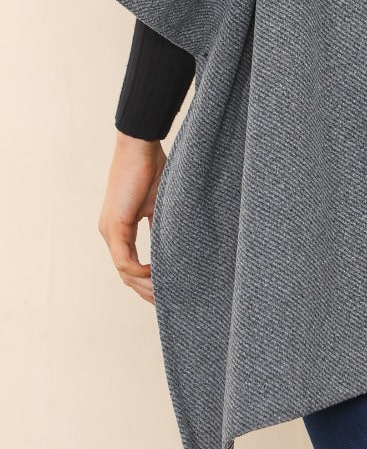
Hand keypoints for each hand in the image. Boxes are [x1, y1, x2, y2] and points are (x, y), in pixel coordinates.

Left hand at [98, 134, 166, 304]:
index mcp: (119, 229)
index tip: (164, 291)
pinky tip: (157, 275)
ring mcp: (110, 230)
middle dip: (145, 290)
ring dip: (143, 285)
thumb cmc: (152, 168)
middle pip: (125, 274)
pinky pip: (124, 260)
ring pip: (124, 271)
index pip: (129, 264)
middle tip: (164, 302)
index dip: (145, 281)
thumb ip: (161, 226)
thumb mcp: (159, 205)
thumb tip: (174, 247)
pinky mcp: (115, 225)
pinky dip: (140, 271)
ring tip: (163, 293)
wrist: (140, 146)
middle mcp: (110, 233)